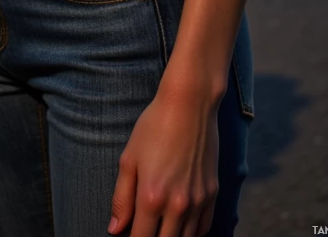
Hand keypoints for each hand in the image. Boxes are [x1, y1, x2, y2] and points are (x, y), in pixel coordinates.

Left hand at [108, 83, 219, 236]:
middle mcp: (177, 206)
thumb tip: (114, 229)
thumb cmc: (154, 127)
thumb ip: (121, 198)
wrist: (189, 105)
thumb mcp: (129, 159)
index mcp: (151, 198)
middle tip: (144, 226)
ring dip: (172, 236)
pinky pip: (204, 228)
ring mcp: (198, 201)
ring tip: (160, 226)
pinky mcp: (212, 194)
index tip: (128, 233)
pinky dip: (192, 233)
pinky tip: (181, 225)